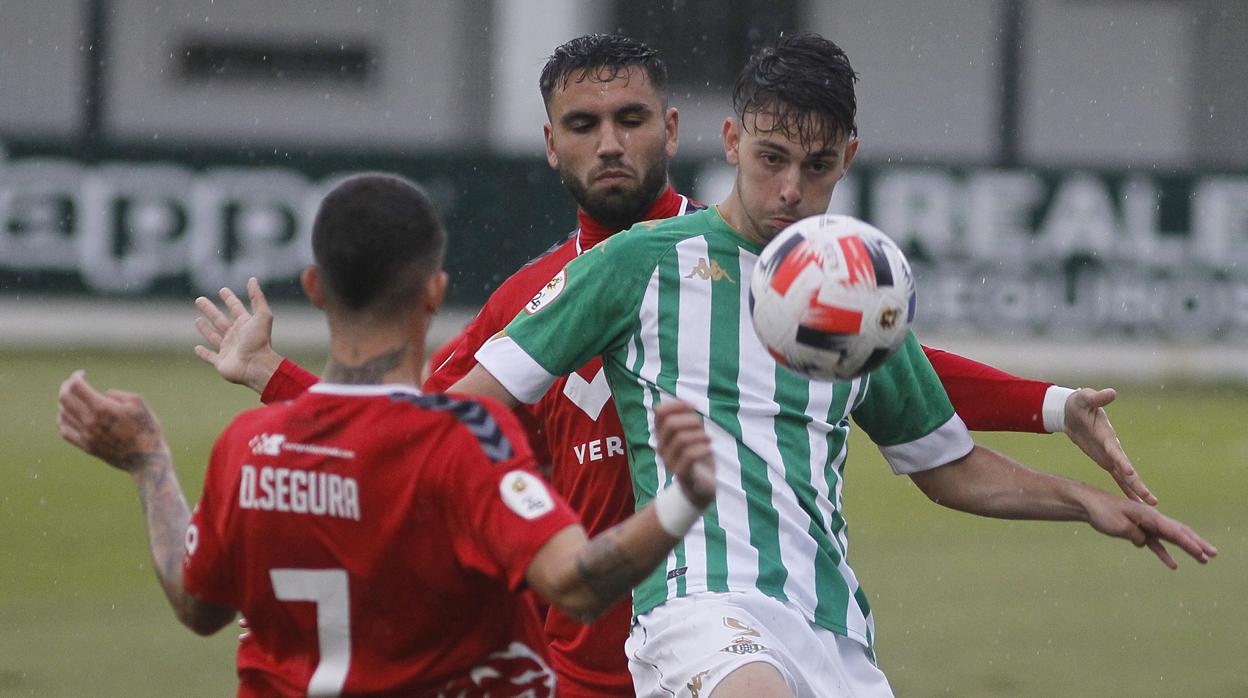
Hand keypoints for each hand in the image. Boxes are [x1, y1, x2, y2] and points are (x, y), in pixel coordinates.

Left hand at [57, 370, 170, 473]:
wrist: (147, 459)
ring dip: (64, 402)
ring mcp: (86, 436)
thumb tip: (103, 395)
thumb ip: (117, 394)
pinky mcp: (87, 447)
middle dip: (66, 386)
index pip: (76, 387)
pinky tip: (66, 415)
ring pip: (63, 414)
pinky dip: (62, 420)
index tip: (83, 373)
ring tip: (73, 397)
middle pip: (65, 399)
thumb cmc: (147, 429)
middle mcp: (90, 422)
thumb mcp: (138, 403)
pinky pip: (65, 431)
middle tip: (73, 383)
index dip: (76, 376)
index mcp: (102, 408)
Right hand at [194, 277, 283, 394]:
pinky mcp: (221, 362)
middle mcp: (236, 336)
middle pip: (220, 320)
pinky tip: (196, 348)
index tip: (223, 290)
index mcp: (245, 325)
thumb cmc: (259, 341)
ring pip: (214, 336)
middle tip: (199, 299)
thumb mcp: (262, 315)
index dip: (230, 299)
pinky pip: (210, 357)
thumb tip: (253, 279)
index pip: (235, 308)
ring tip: (196, 320)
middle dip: (210, 310)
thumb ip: (257, 297)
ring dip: (205, 329)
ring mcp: (228, 349)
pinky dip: (203, 353)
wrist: (256, 366)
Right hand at [654, 400, 715, 507]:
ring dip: (700, 435)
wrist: (701, 487)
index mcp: (662, 435)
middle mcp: (661, 447)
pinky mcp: (680, 474)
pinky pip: (689, 455)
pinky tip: (709, 449)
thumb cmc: (698, 457)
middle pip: (671, 424)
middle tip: (702, 428)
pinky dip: (703, 448)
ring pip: (681, 439)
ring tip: (708, 440)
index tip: (693, 407)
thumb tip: (688, 404)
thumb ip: (689, 418)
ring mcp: (669, 461)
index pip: (660, 411)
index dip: (677, 404)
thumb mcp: (694, 433)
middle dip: (691, 421)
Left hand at [1064, 387, 1156, 504]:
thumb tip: (1111, 392)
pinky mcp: (1105, 460)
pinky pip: (1117, 478)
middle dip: (1138, 484)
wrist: (1072, 410)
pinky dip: (1126, 489)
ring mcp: (1110, 456)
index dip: (1123, 462)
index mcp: (1107, 435)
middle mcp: (1112, 448)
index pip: (1116, 451)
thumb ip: (1097, 397)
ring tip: (1151, 505)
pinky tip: (1136, 502)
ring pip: (1126, 477)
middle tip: (1151, 500)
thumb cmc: (1079, 403)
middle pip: (1127, 469)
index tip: (1130, 474)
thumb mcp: (1085, 398)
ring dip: (1137, 490)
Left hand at [1083, 490, 1216, 568]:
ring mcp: (1146, 525)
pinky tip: (1173, 565)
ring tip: (1203, 560)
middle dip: (1197, 543)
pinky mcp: (1139, 530)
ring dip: (1187, 548)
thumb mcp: (1119, 526)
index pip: (1173, 531)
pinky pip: (1156, 543)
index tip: (1202, 553)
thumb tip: (1144, 542)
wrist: (1089, 504)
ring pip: (1172, 538)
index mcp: (1149, 515)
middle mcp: (1152, 519)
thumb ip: (1135, 535)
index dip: (1189, 543)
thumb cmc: (1103, 512)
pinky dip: (1164, 553)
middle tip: (1213, 554)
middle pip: (1180, 532)